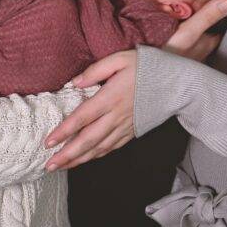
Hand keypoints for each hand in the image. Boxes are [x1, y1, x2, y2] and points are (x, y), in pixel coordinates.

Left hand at [43, 0, 226, 170]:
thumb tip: (74, 83)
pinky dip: (97, 155)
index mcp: (110, 97)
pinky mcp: (133, 131)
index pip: (82, 118)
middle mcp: (116, 116)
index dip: (64, 131)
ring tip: (62, 167)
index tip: (48, 142)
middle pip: (88, 140)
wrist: (178, 83)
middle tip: (48, 166)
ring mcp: (125, 127)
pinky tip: (86, 159)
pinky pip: (112, 147)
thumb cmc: (149, 66)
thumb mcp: (120, 59)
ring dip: (79, 160)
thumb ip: (96, 70)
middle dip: (67, 155)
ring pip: (98, 148)